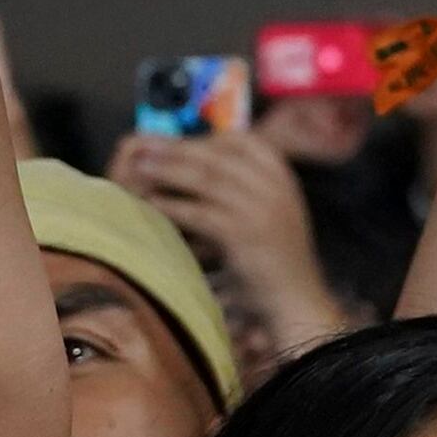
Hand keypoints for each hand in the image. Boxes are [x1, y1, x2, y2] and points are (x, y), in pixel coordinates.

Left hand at [111, 126, 349, 377]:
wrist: (296, 298)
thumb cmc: (277, 257)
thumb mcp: (271, 210)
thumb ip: (246, 185)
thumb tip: (199, 161)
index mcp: (281, 174)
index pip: (240, 141)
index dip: (203, 139)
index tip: (174, 141)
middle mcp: (274, 184)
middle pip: (216, 156)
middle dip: (176, 149)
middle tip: (144, 145)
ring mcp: (260, 207)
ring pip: (205, 179)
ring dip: (168, 170)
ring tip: (139, 167)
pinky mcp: (243, 233)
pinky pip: (200, 212)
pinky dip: (173, 206)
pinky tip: (151, 204)